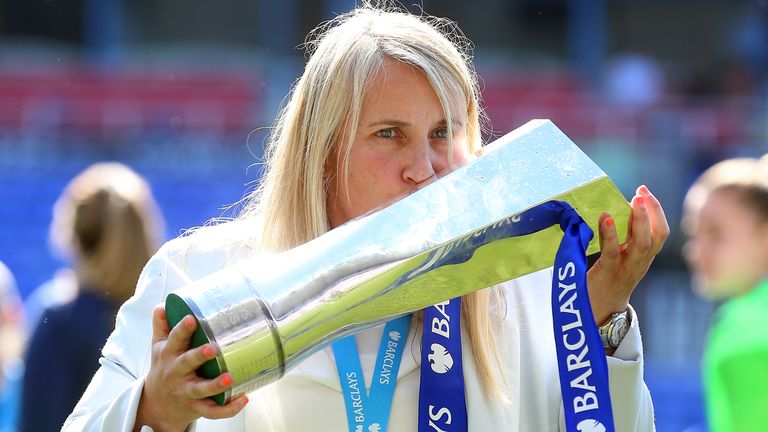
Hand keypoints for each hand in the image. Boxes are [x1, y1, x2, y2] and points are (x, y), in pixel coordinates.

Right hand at [135, 305, 248, 431]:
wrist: (157, 404)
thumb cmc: (164, 367)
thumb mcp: (158, 347)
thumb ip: (162, 326)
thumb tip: (162, 305)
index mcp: (168, 354)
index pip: (174, 340)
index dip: (182, 329)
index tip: (192, 318)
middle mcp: (176, 373)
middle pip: (186, 364)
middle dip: (199, 356)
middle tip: (213, 348)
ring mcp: (187, 391)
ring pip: (201, 390)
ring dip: (216, 385)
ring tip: (230, 378)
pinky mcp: (196, 407)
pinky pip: (212, 411)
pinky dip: (228, 408)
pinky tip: (243, 399)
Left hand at [587, 185, 668, 324]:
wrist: (596, 314)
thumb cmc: (605, 283)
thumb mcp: (619, 260)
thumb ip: (620, 241)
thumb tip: (611, 211)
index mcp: (644, 259)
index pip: (660, 233)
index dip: (656, 212)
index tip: (645, 192)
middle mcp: (640, 264)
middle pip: (657, 236)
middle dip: (653, 211)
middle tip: (643, 191)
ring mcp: (626, 270)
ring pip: (643, 244)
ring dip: (640, 220)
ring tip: (634, 200)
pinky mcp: (609, 274)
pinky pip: (613, 252)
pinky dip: (611, 234)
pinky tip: (606, 218)